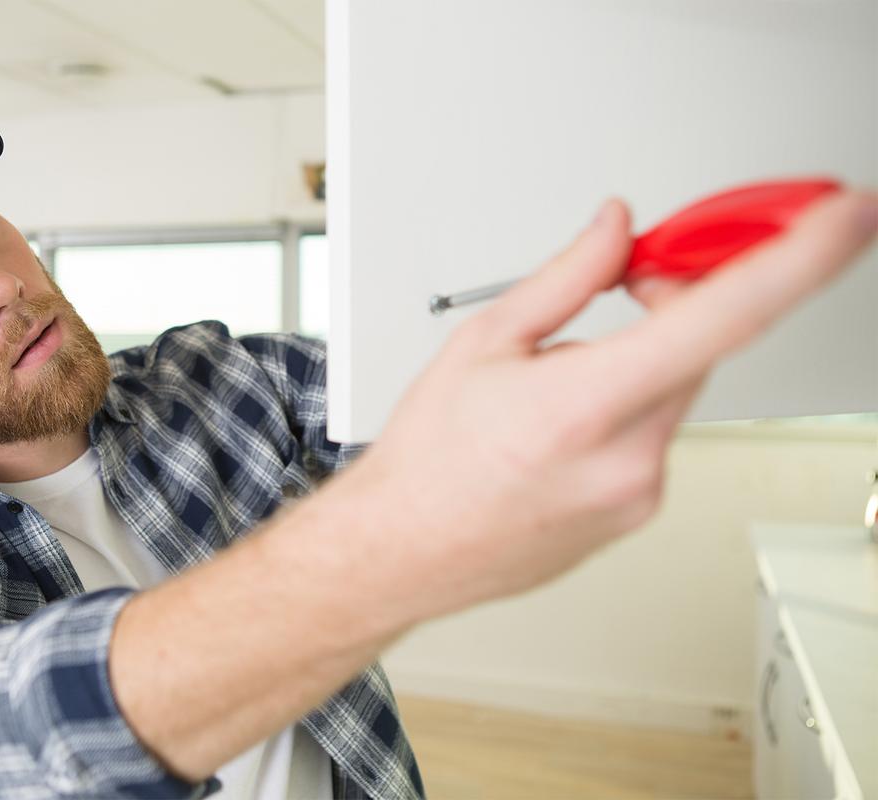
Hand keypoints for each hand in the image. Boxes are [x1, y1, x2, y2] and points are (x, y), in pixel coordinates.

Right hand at [345, 189, 877, 624]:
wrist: (403, 548)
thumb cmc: (429, 459)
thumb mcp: (484, 342)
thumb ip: (568, 276)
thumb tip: (619, 230)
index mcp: (585, 405)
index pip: (722, 317)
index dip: (797, 258)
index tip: (842, 218)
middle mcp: (628, 458)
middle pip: (702, 347)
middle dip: (675, 301)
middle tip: (629, 278)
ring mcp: (640, 494)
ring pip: (677, 393)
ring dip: (643, 361)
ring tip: (559, 380)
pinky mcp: (640, 514)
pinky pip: (658, 436)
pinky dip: (630, 408)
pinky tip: (564, 424)